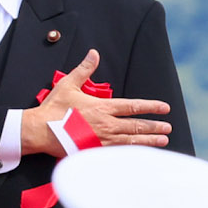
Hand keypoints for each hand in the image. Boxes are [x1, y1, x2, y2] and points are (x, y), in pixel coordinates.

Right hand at [20, 50, 171, 157]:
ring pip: (130, 141)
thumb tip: (94, 54)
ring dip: (148, 141)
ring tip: (162, 141)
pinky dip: (131, 153)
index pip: (132, 106)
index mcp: (102, 107)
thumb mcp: (68, 84)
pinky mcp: (94, 152)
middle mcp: (105, 124)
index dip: (150, 107)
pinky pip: (117, 153)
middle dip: (154, 126)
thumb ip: (84, 69)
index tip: (164, 108)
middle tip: (168, 127)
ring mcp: (101, 140)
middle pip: (136, 125)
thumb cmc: (53, 108)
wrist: (39, 131)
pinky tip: (140, 154)